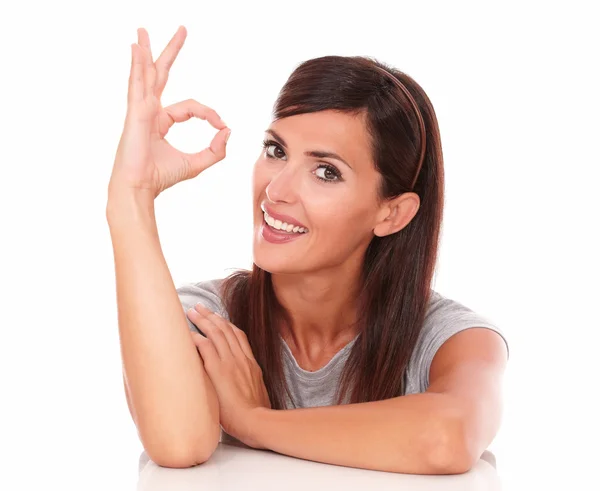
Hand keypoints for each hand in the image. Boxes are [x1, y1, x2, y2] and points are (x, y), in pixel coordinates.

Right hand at [109, 26, 230, 198]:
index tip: (222, 125)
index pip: (191, 106)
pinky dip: (137, 65)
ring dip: (145, 51)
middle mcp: (150, 111)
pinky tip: (136, 48)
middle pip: (161, 74)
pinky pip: (137, 84)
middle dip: (171, 52)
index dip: (209, 113)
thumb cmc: (161, 177)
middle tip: (182, 30)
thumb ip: (216, 150)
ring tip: (143, 30)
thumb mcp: (197, 163)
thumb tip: (228, 130)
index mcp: (161, 120)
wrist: (140, 188)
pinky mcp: (135, 113)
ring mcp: (140, 109)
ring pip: (146, 74)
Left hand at [186, 303, 271, 448]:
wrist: (256, 421)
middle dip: (212, 316)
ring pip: (216, 333)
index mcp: (251, 364)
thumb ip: (246, 384)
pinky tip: (188, 333)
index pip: (239, 336)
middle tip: (201, 307)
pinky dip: (197, 338)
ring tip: (192, 312)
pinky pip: (206, 347)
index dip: (227, 324)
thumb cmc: (255, 415)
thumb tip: (237, 388)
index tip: (218, 318)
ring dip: (203, 320)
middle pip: (226, 329)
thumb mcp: (256, 393)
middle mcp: (241, 359)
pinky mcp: (218, 370)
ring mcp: (230, 363)